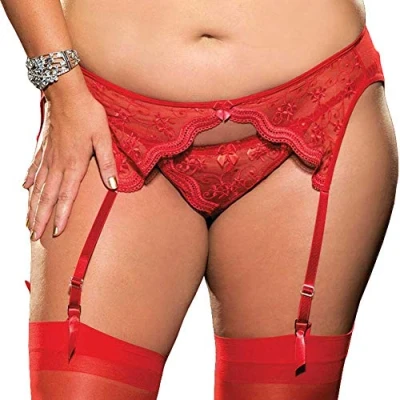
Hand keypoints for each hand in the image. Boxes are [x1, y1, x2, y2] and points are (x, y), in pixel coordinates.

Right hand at [23, 91, 117, 240]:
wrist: (66, 93)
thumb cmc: (88, 114)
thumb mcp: (103, 138)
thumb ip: (107, 163)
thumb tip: (114, 186)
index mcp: (73, 165)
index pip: (66, 197)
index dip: (61, 216)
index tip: (56, 233)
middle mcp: (57, 165)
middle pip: (47, 197)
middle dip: (40, 218)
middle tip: (33, 237)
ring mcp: (48, 157)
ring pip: (37, 187)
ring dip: (32, 206)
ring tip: (27, 221)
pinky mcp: (43, 147)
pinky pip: (34, 168)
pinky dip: (29, 181)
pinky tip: (24, 189)